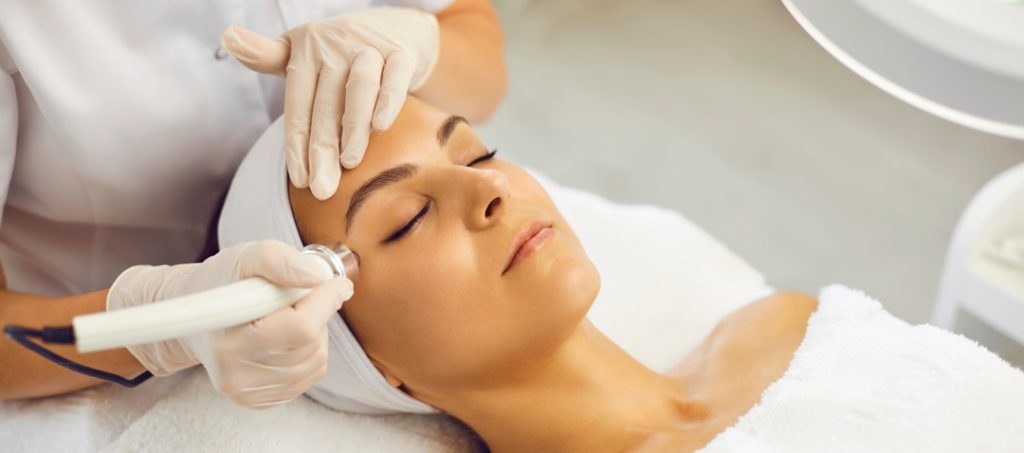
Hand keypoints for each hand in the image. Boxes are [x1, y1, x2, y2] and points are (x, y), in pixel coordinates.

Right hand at [107, 240, 353, 407]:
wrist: (193, 316)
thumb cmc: (220, 283)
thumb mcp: (245, 257)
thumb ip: (281, 261)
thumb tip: (319, 278)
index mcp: (228, 340)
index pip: (300, 328)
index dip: (325, 301)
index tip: (336, 282)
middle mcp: (236, 375)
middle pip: (311, 345)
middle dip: (317, 314)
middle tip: (297, 296)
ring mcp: (248, 393)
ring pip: (316, 361)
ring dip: (315, 333)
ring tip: (287, 315)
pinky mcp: (259, 400)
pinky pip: (310, 375)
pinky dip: (309, 352)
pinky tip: (286, 336)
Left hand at [220, 7, 440, 199]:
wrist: (394, 26)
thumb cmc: (340, 49)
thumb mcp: (302, 51)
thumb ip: (268, 56)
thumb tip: (227, 37)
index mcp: (305, 52)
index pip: (297, 105)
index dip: (297, 145)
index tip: (301, 181)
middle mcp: (334, 47)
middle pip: (325, 105)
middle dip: (321, 150)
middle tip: (322, 189)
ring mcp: (368, 47)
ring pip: (358, 88)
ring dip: (352, 126)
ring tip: (350, 163)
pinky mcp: (400, 52)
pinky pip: (394, 76)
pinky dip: (388, 100)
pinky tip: (381, 126)